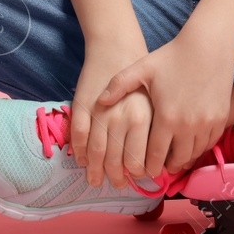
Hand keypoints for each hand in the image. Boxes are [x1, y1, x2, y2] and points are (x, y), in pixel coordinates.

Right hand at [71, 37, 149, 188]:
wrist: (116, 49)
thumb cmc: (140, 79)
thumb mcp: (153, 103)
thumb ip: (152, 132)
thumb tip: (153, 161)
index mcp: (142, 119)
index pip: (137, 159)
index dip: (135, 173)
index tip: (136, 178)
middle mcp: (121, 119)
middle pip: (115, 160)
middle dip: (116, 177)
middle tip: (118, 184)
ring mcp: (100, 114)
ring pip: (96, 152)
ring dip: (95, 170)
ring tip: (96, 180)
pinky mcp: (83, 107)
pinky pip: (80, 137)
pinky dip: (79, 152)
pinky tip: (82, 160)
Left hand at [96, 25, 233, 178]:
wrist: (208, 46)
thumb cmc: (172, 57)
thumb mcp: (142, 68)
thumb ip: (119, 85)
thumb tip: (101, 101)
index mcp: (166, 118)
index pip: (155, 155)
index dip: (148, 166)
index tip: (143, 170)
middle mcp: (188, 126)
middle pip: (176, 160)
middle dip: (165, 167)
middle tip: (158, 167)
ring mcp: (206, 123)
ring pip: (194, 154)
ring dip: (183, 159)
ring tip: (173, 159)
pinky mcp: (220, 119)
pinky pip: (209, 143)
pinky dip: (199, 148)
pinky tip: (190, 145)